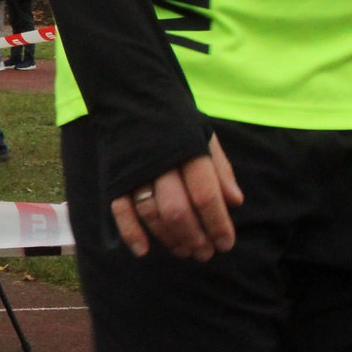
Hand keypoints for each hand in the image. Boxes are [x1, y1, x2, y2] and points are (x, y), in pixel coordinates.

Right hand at [110, 134, 243, 262]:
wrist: (132, 97)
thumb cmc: (176, 122)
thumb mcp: (205, 137)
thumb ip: (220, 169)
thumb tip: (235, 203)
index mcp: (188, 151)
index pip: (206, 195)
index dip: (218, 224)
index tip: (226, 244)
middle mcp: (161, 163)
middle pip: (177, 210)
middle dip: (194, 237)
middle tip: (205, 254)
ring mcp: (135, 171)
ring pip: (151, 214)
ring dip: (168, 238)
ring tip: (183, 251)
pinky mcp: (116, 177)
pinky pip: (119, 210)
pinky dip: (130, 232)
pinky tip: (142, 250)